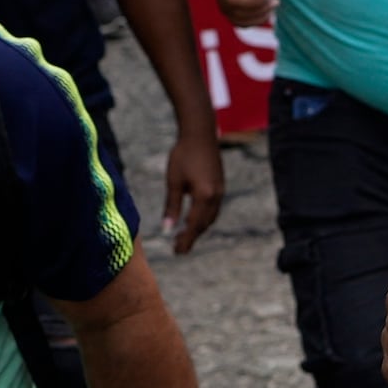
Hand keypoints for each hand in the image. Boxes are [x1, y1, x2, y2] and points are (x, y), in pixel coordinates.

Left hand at [156, 123, 223, 253]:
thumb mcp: (174, 182)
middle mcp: (216, 197)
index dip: (185, 240)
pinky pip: (213, 209)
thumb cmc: (183, 155)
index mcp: (204, 197)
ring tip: (186, 237)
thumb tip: (167, 228)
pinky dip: (204, 218)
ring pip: (211, 218)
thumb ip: (172, 207)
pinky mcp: (220, 186)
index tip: (177, 252)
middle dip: (192, 237)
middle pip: (204, 224)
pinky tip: (194, 219)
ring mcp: (220, 192)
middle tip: (179, 249)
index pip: (193, 225)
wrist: (200, 135)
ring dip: (199, 229)